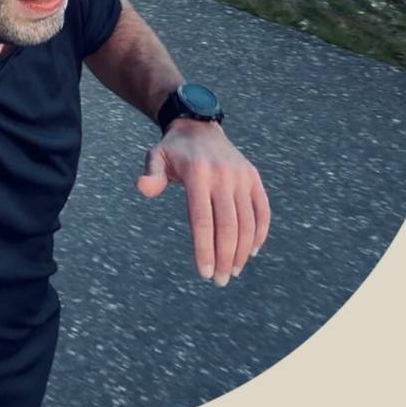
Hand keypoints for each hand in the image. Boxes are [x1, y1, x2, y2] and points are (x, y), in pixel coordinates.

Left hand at [137, 119, 270, 285]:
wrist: (199, 125)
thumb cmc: (174, 150)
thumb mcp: (156, 157)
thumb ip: (151, 175)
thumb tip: (143, 188)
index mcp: (198, 174)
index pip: (202, 221)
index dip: (205, 250)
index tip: (204, 273)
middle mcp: (223, 176)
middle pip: (228, 226)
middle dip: (225, 258)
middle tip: (220, 280)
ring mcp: (241, 177)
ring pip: (247, 222)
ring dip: (242, 251)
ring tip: (233, 271)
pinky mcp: (253, 178)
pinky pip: (262, 210)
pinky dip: (260, 233)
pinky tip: (251, 252)